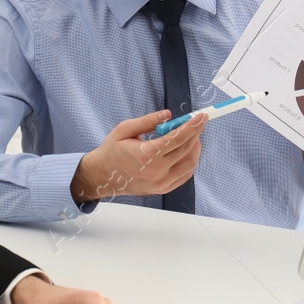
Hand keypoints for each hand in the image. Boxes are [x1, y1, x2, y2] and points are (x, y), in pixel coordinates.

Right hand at [70, 109, 206, 203]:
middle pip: (187, 149)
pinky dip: (189, 162)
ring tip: (191, 137)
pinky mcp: (162, 189)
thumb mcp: (125, 130)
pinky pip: (184, 176)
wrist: (102, 177)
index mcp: (148, 154)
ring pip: (189, 164)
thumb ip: (147, 121)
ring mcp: (161, 183)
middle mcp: (157, 171)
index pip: (178, 138)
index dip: (193, 125)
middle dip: (195, 133)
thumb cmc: (111, 152)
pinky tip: (185, 152)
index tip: (202, 117)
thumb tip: (168, 115)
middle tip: (197, 123)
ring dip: (194, 148)